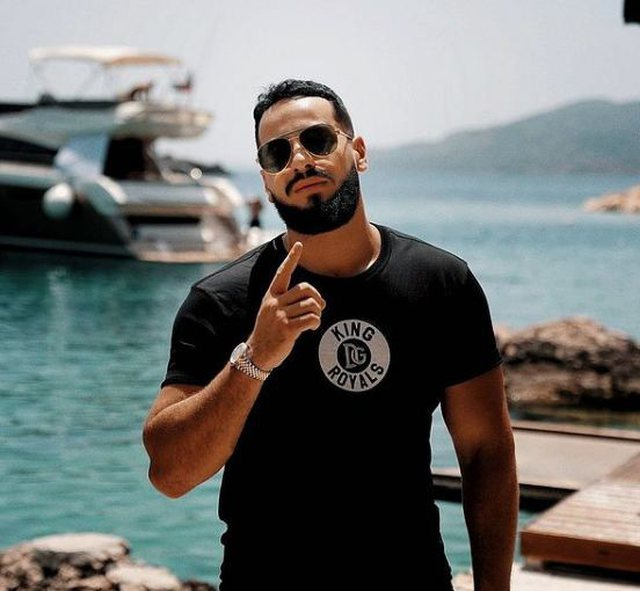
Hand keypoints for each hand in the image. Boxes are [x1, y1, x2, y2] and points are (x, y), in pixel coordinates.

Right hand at [248, 242, 324, 369]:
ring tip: (314, 320)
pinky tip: (312, 328)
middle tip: (318, 308)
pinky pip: (311, 319)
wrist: (256, 354)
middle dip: (317, 297)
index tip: (299, 244)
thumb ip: (289, 303)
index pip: (282, 272)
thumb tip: (317, 301)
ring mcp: (280, 316)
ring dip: (318, 312)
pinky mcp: (287, 329)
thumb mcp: (272, 312)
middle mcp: (275, 303)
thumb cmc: (268, 332)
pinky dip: (316, 322)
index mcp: (271, 296)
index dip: (292, 258)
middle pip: (305, 289)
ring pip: (311, 304)